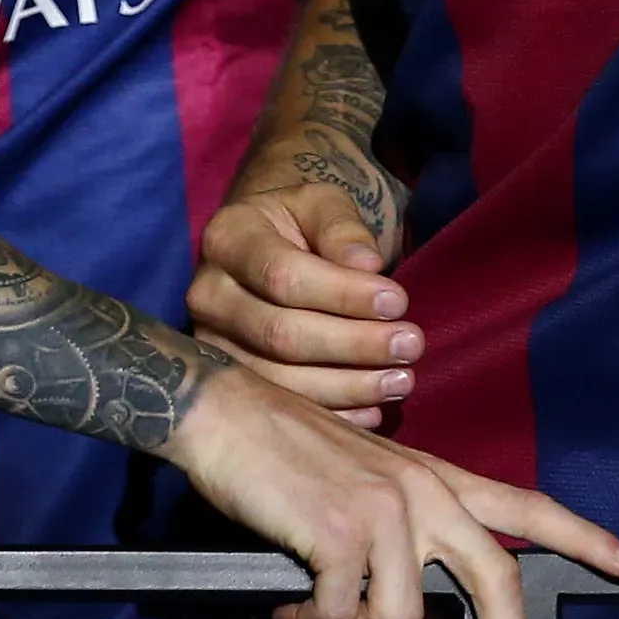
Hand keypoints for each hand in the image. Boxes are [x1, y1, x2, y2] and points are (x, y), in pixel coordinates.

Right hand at [161, 364, 618, 618]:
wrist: (222, 413)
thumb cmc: (279, 450)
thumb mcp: (361, 480)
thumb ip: (397, 532)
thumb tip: (400, 606)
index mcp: (433, 477)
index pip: (524, 504)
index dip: (581, 537)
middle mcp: (424, 492)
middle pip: (497, 578)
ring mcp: (387, 511)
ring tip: (314, 617)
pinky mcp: (344, 534)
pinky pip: (341, 617)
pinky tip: (285, 604)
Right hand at [187, 179, 416, 423]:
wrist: (270, 246)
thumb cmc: (303, 223)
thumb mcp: (324, 204)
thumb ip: (342, 228)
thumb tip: (367, 266)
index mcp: (227, 238)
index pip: (283, 276)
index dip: (343, 295)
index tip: (398, 302)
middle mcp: (208, 294)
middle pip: (281, 334)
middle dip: (353, 344)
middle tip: (410, 346)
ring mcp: (213, 344)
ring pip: (281, 380)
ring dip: (349, 386)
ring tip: (401, 380)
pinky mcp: (232, 381)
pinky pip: (280, 409)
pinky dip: (332, 414)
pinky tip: (373, 410)